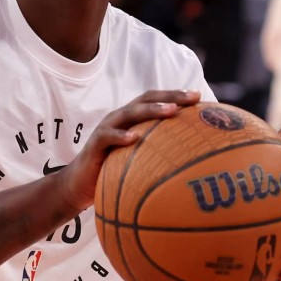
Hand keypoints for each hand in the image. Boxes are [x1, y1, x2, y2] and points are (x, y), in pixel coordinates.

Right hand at [54, 89, 202, 211]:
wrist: (80, 185)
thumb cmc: (114, 171)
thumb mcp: (140, 159)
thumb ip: (158, 153)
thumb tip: (191, 160)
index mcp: (133, 119)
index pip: (156, 101)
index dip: (176, 96)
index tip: (199, 97)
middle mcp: (121, 119)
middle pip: (146, 100)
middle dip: (170, 96)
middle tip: (191, 98)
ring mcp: (107, 129)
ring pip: (129, 113)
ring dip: (150, 110)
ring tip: (170, 111)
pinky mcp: (95, 145)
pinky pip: (107, 137)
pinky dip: (120, 136)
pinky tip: (134, 138)